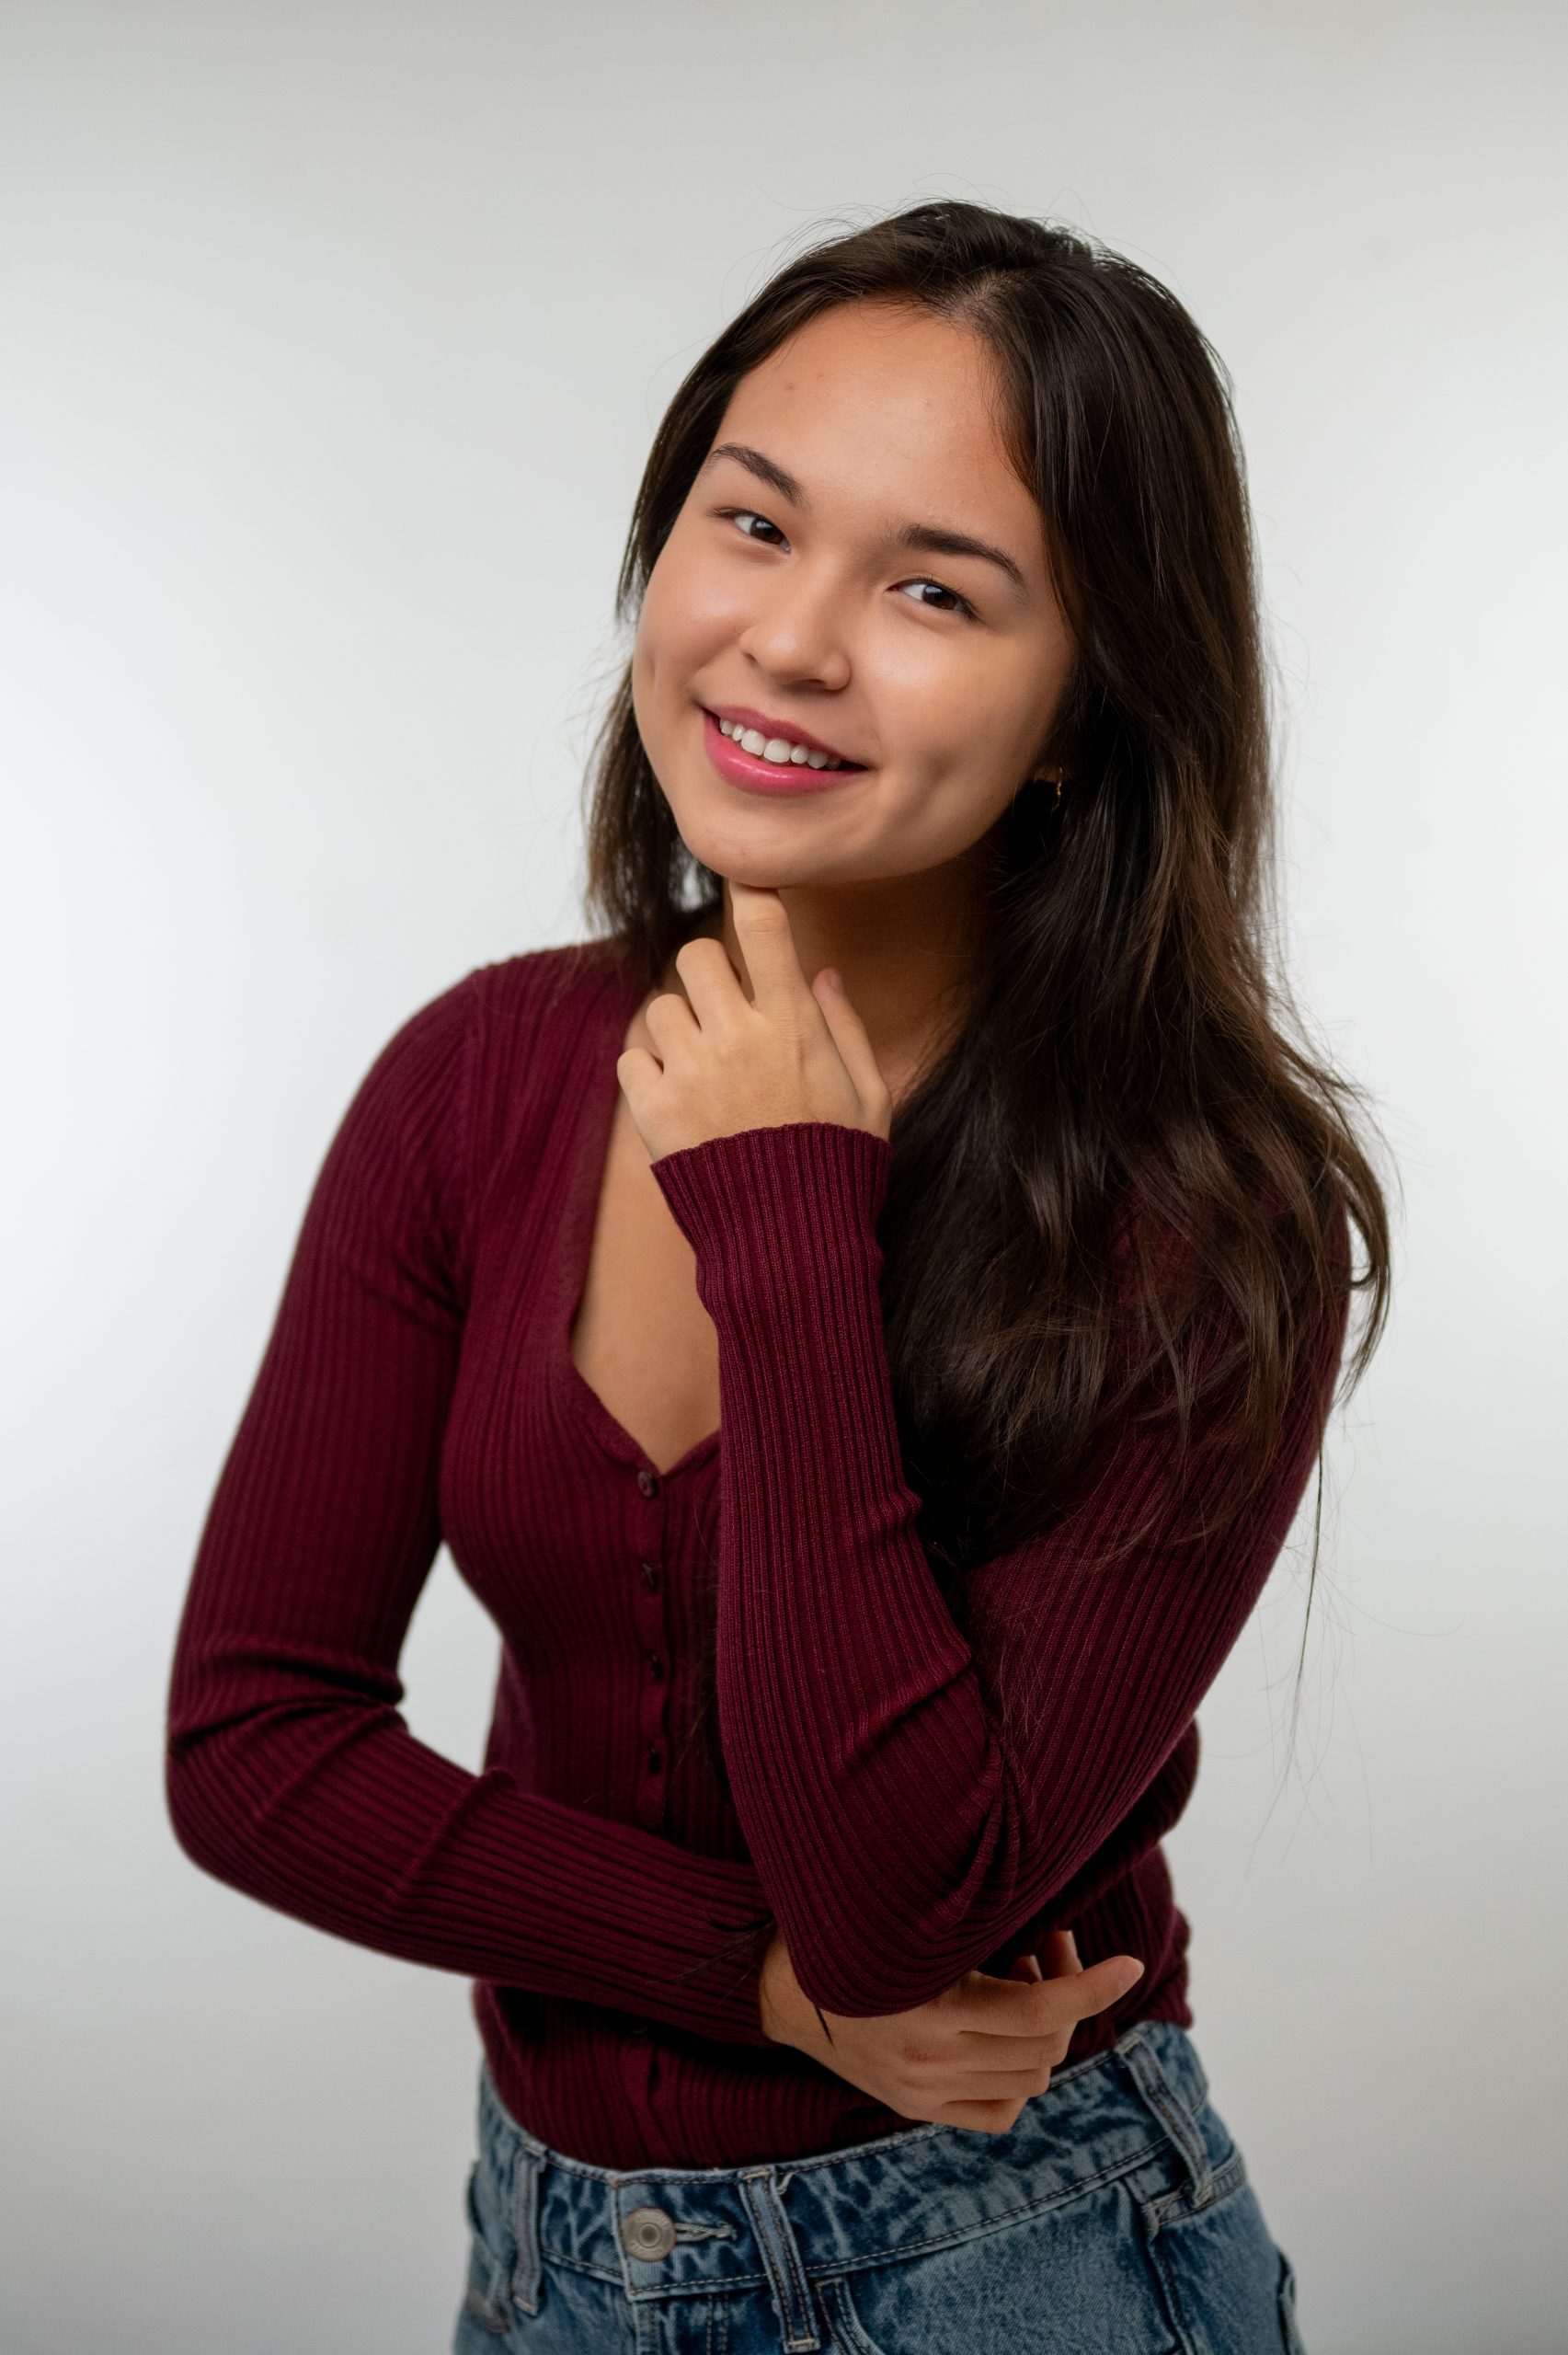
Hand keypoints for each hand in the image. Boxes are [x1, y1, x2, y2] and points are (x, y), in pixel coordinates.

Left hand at [615, 881, 892, 1163]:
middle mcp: (737, 1037)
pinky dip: (650, 1072)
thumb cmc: (839, 1169)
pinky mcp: (654, 1112)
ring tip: (706, 1068)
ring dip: (679, 1027)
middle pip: (694, 955)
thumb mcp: (871, 1096)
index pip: (762, 925)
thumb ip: (847, 1027)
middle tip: (725, 1009)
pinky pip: (633, 1061)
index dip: (748, 893)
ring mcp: (691, 1073)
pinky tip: (681, 1099)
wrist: (789, 1245)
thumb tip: (822, 973)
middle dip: (708, 973)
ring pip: (660, 1008)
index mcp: (794, 1023)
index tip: (742, 886)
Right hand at [758, 1930, 1143, 2135]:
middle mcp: (932, 2061)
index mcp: (932, 2010)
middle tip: (1047, 1944)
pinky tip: (1002, 2029)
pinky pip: (1001, 2107)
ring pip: (1031, 2076)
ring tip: (1018, 1978)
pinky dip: (1020, 2072)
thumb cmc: (850, 1931)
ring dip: (1044, 2029)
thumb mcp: (912, 1925)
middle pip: (1044, 2044)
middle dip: (1065, 1993)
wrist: (779, 1986)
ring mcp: (926, 2092)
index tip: (1130, 1966)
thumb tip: (1046, 1914)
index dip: (1090, 1987)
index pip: (1039, 2010)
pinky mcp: (918, 2107)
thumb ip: (975, 1930)